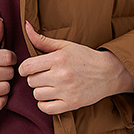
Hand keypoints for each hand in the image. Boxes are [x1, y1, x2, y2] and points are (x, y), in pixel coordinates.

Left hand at [17, 20, 133, 112]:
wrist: (108, 73)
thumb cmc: (85, 57)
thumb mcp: (65, 46)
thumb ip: (43, 40)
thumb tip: (26, 25)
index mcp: (59, 59)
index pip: (27, 67)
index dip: (25, 69)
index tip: (30, 69)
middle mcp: (62, 75)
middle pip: (31, 81)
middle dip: (34, 78)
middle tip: (44, 76)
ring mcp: (67, 91)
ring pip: (37, 95)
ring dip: (40, 91)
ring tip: (49, 86)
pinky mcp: (71, 104)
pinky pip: (46, 108)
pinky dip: (45, 104)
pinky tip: (51, 97)